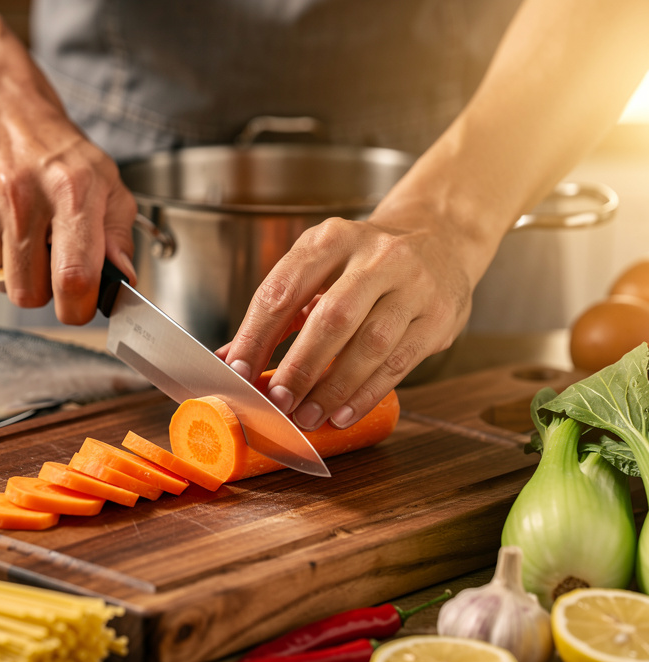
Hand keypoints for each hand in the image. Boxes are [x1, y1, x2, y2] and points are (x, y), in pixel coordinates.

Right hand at [0, 83, 136, 323]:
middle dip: (43, 288)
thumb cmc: (54, 149)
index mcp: (71, 189)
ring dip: (15, 268)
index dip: (77, 307)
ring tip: (22, 229)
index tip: (79, 306)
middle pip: (28, 294)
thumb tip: (122, 281)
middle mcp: (21, 196)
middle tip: (49, 257)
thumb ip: (118, 236)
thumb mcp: (105, 181)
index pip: (73, 277)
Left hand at [222, 215, 478, 429]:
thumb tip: (229, 359)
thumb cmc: (364, 263)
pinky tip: (343, 413)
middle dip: (300, 367)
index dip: (257, 335)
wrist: (441, 237)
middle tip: (278, 402)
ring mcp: (415, 285)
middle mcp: (377, 256)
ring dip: (333, 388)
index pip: (284, 290)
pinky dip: (366, 393)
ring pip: (369, 345)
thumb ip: (278, 310)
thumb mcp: (319, 267)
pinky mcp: (439, 316)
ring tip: (307, 416)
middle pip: (331, 319)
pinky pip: (398, 363)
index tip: (238, 371)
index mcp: (331, 239)